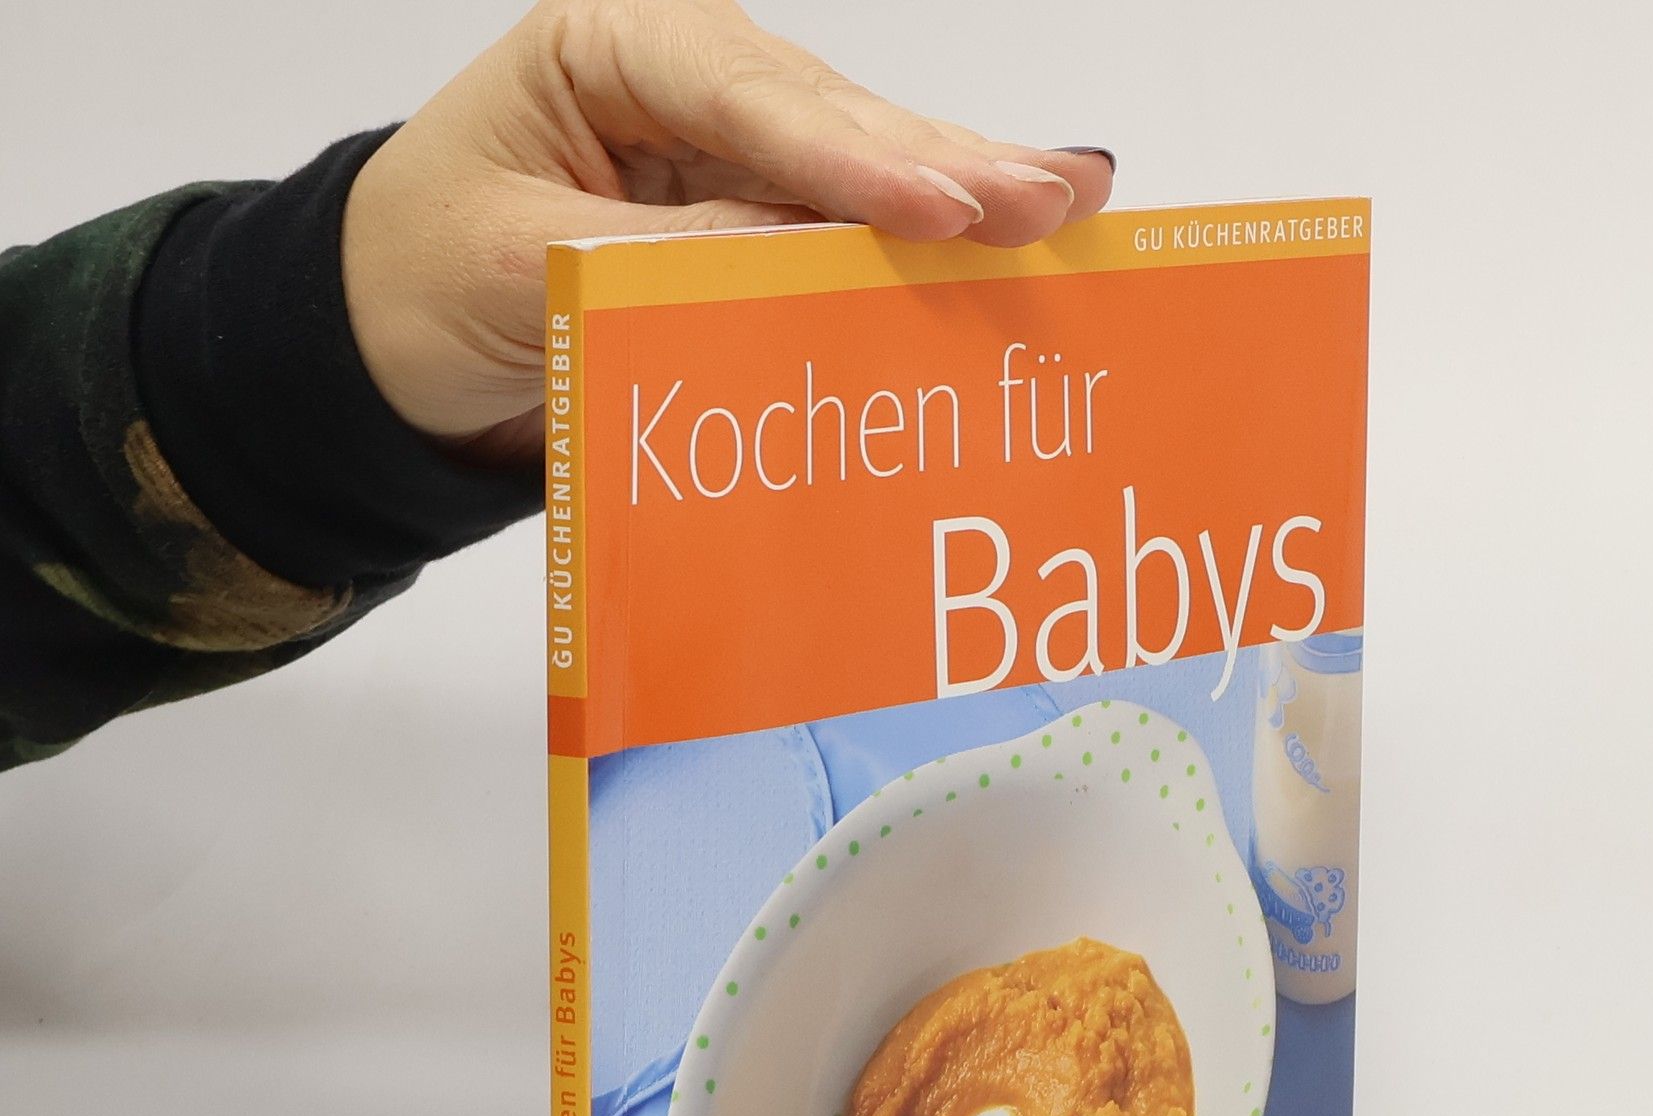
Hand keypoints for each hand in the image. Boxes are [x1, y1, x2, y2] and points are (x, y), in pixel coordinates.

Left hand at [341, 0, 1114, 459]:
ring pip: (858, 162)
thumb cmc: (422, 280)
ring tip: (1072, 199)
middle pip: (830, 115)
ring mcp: (727, 149)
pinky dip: (925, 243)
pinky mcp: (752, 218)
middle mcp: (684, 82)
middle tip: (1052, 196)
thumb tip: (796, 260)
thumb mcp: (521, 268)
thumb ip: (657, 258)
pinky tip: (1014, 228)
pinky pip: (845, 227)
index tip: (940, 204)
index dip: (848, 155)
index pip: (744, 95)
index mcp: (606, 48)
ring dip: (962, 189)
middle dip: (943, 159)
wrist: (392, 343)